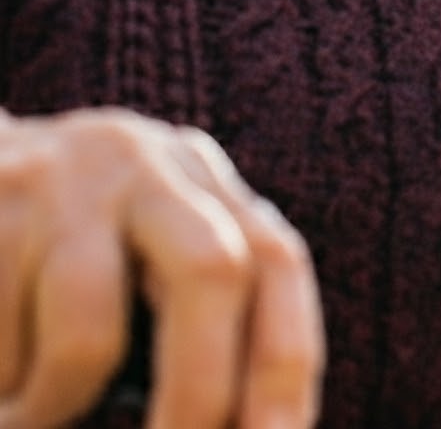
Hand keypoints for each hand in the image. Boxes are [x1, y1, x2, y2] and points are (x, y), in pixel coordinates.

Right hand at [0, 107, 322, 428]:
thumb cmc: (55, 251)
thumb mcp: (133, 257)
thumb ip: (186, 316)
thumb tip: (231, 421)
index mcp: (200, 179)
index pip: (275, 260)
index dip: (285, 359)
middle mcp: (147, 164)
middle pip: (211, 271)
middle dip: (199, 390)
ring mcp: (67, 181)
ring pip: (89, 333)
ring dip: (60, 404)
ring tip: (31, 416)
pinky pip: (3, 341)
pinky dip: (4, 390)